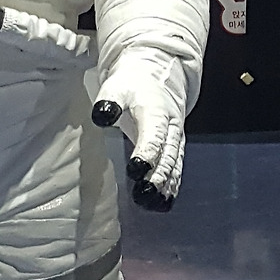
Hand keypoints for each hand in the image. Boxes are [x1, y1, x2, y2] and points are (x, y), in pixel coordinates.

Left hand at [92, 49, 188, 210]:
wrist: (156, 75)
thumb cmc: (132, 83)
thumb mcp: (116, 86)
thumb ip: (109, 101)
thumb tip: (102, 116)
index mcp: (156, 111)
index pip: (154, 134)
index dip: (147, 152)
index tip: (136, 169)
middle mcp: (171, 127)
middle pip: (169, 154)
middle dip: (158, 175)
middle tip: (145, 193)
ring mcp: (175, 138)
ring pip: (175, 164)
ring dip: (166, 185)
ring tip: (154, 204)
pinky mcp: (174, 147)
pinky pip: (177, 168)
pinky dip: (172, 185)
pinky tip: (163, 203)